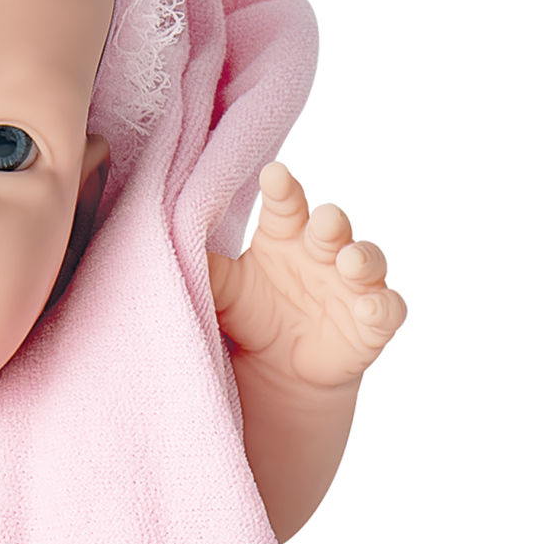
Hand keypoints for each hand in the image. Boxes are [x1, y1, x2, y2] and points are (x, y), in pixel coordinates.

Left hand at [209, 162, 407, 392]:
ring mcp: (351, 285)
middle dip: (331, 223)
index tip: (274, 175)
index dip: (283, 190)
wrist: (278, 368)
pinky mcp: (371, 321)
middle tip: (324, 220)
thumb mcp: (221, 290)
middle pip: (332, 228)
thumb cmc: (249, 312)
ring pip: (366, 262)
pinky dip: (381, 308)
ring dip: (362, 259)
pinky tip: (369, 308)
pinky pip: (386, 311)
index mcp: (284, 236)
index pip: (285, 205)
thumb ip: (202, 266)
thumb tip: (158, 232)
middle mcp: (322, 252)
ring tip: (349, 262)